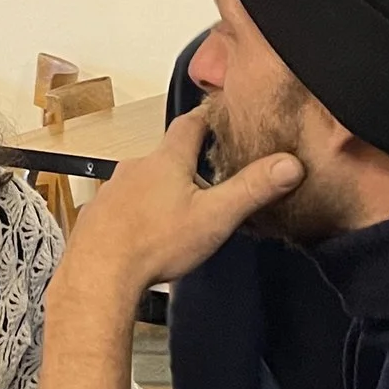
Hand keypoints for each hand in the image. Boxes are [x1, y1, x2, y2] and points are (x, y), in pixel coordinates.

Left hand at [63, 109, 301, 300]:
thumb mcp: (214, 216)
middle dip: (189, 164)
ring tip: (182, 211)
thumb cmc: (156, 242)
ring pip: (145, 180)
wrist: (98, 272)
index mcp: (166, 160)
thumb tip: (290, 163)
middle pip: (167, 155)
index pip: (190, 124)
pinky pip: (125, 204)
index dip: (207, 117)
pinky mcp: (100, 213)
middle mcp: (136, 166)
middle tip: (212, 180)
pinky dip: (140, 211)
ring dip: (163, 190)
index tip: (220, 116)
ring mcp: (114, 189)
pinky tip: (149, 232)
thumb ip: (252, 189)